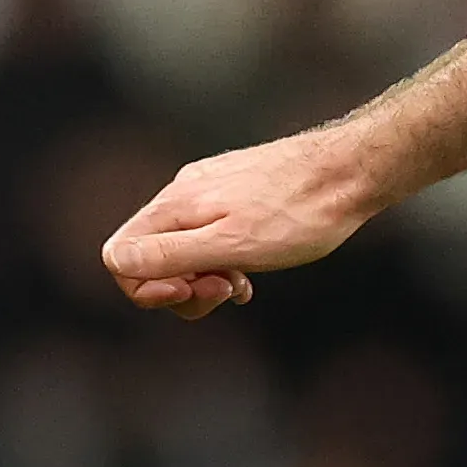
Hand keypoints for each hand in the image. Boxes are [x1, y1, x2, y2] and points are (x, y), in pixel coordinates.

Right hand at [100, 126, 382, 317]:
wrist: (351, 171)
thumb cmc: (300, 213)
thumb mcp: (232, 245)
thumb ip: (171, 254)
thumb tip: (115, 262)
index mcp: (175, 207)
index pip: (119, 257)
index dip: (148, 290)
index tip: (195, 294)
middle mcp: (183, 193)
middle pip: (148, 257)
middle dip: (180, 289)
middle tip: (226, 294)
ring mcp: (209, 192)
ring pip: (181, 249)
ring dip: (203, 279)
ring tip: (242, 285)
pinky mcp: (235, 194)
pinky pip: (209, 237)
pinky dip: (223, 263)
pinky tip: (252, 274)